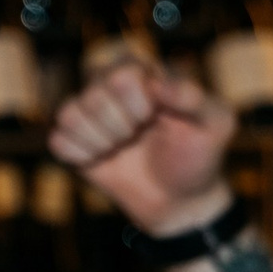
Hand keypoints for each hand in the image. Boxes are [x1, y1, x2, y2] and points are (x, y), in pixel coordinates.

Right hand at [49, 62, 235, 238]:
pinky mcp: (72, 139)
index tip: (157, 120)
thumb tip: (158, 83)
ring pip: (70, 115)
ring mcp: (88, 111)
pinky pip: (58, 141)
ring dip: (102, 142)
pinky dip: (82, 157)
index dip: (138, 105)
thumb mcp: (214, 125)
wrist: (180, 200)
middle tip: (140, 137)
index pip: (120, 75)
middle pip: (93, 95)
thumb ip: (195, 98)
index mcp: (142, 71)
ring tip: (124, 148)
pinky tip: (104, 160)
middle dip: (121, 127)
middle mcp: (108, 83)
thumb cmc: (199, 157)